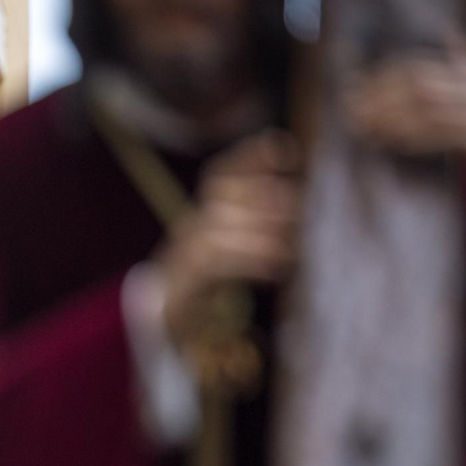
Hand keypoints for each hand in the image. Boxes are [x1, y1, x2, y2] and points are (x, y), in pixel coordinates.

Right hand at [157, 130, 301, 342]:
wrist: (167, 318)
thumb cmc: (210, 280)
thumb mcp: (231, 245)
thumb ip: (255, 222)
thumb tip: (297, 202)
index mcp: (202, 212)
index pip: (221, 172)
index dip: (249, 156)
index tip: (283, 147)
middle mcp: (189, 226)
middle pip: (221, 194)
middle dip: (262, 195)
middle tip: (298, 207)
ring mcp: (183, 252)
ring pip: (219, 227)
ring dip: (261, 233)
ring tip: (291, 245)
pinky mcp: (186, 281)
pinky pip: (218, 263)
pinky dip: (252, 261)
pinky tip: (279, 268)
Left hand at [348, 35, 465, 185]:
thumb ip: (461, 55)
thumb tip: (448, 29)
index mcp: (462, 73)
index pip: (415, 68)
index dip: (383, 75)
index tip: (356, 83)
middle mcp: (465, 89)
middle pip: (414, 88)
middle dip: (379, 97)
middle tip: (349, 107)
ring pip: (423, 114)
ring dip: (389, 121)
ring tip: (362, 127)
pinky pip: (440, 138)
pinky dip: (415, 140)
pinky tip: (392, 142)